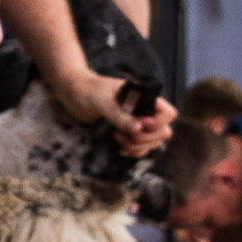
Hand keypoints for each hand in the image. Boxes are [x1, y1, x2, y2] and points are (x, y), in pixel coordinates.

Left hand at [43, 67, 172, 156]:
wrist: (73, 93)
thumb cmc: (87, 90)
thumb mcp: (101, 101)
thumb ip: (118, 114)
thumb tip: (138, 129)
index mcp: (145, 97)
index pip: (168, 114)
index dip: (157, 123)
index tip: (139, 124)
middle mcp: (145, 110)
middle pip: (163, 131)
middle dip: (145, 138)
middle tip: (122, 135)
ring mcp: (138, 122)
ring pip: (153, 141)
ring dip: (138, 146)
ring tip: (116, 138)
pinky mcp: (129, 132)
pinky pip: (142, 147)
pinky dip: (135, 151)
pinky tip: (120, 149)